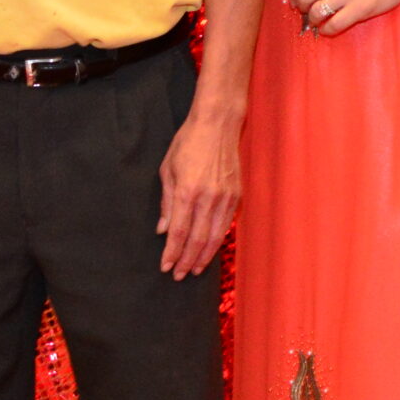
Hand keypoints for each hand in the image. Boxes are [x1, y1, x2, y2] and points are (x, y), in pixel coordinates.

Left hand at [158, 104, 241, 277]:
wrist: (218, 124)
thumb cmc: (188, 143)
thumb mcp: (168, 169)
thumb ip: (166, 202)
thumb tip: (162, 229)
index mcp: (187, 190)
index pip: (178, 231)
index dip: (172, 252)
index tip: (166, 266)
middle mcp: (208, 197)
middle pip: (197, 239)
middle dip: (187, 260)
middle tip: (179, 275)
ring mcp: (225, 197)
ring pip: (215, 236)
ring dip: (204, 256)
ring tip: (195, 269)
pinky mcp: (236, 195)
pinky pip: (226, 225)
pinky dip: (217, 241)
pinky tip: (209, 250)